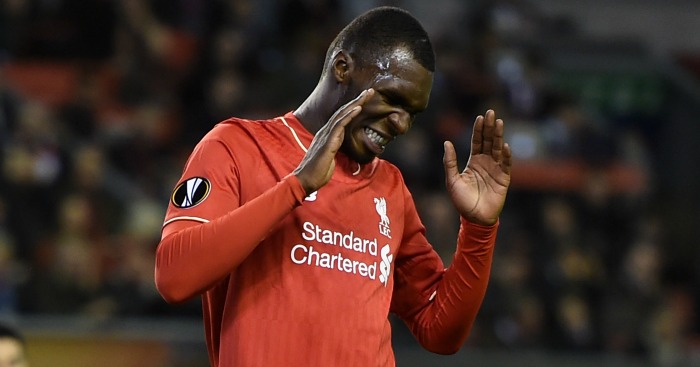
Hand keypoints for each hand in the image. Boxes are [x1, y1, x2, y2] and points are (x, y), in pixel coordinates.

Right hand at [293, 89, 374, 193]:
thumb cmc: (317, 172)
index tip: (365, 100)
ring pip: (342, 114)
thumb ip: (335, 150)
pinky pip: (339, 125)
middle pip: (343, 111)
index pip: (342, 117)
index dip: (353, 107)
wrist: (306, 180)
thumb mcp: (330, 158)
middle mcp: (325, 131)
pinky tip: (358, 108)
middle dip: (357, 100)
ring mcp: (326, 135)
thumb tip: (339, 149)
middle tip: (370, 91)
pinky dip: (349, 115)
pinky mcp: (327, 141)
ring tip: (367, 94)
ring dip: (356, 103)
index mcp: (327, 135)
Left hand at [443, 110, 511, 224]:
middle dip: (490, 127)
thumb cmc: (462, 201)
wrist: (474, 218)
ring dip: (499, 136)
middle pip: (488, 141)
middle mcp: (486, 162)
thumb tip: (446, 142)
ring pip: (498, 149)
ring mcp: (496, 169)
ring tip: (499, 123)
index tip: (480, 117)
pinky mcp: (504, 179)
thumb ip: (450, 161)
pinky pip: (506, 165)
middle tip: (491, 112)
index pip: (477, 141)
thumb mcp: (452, 180)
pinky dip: (506, 155)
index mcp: (473, 162)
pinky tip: (505, 146)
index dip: (478, 129)